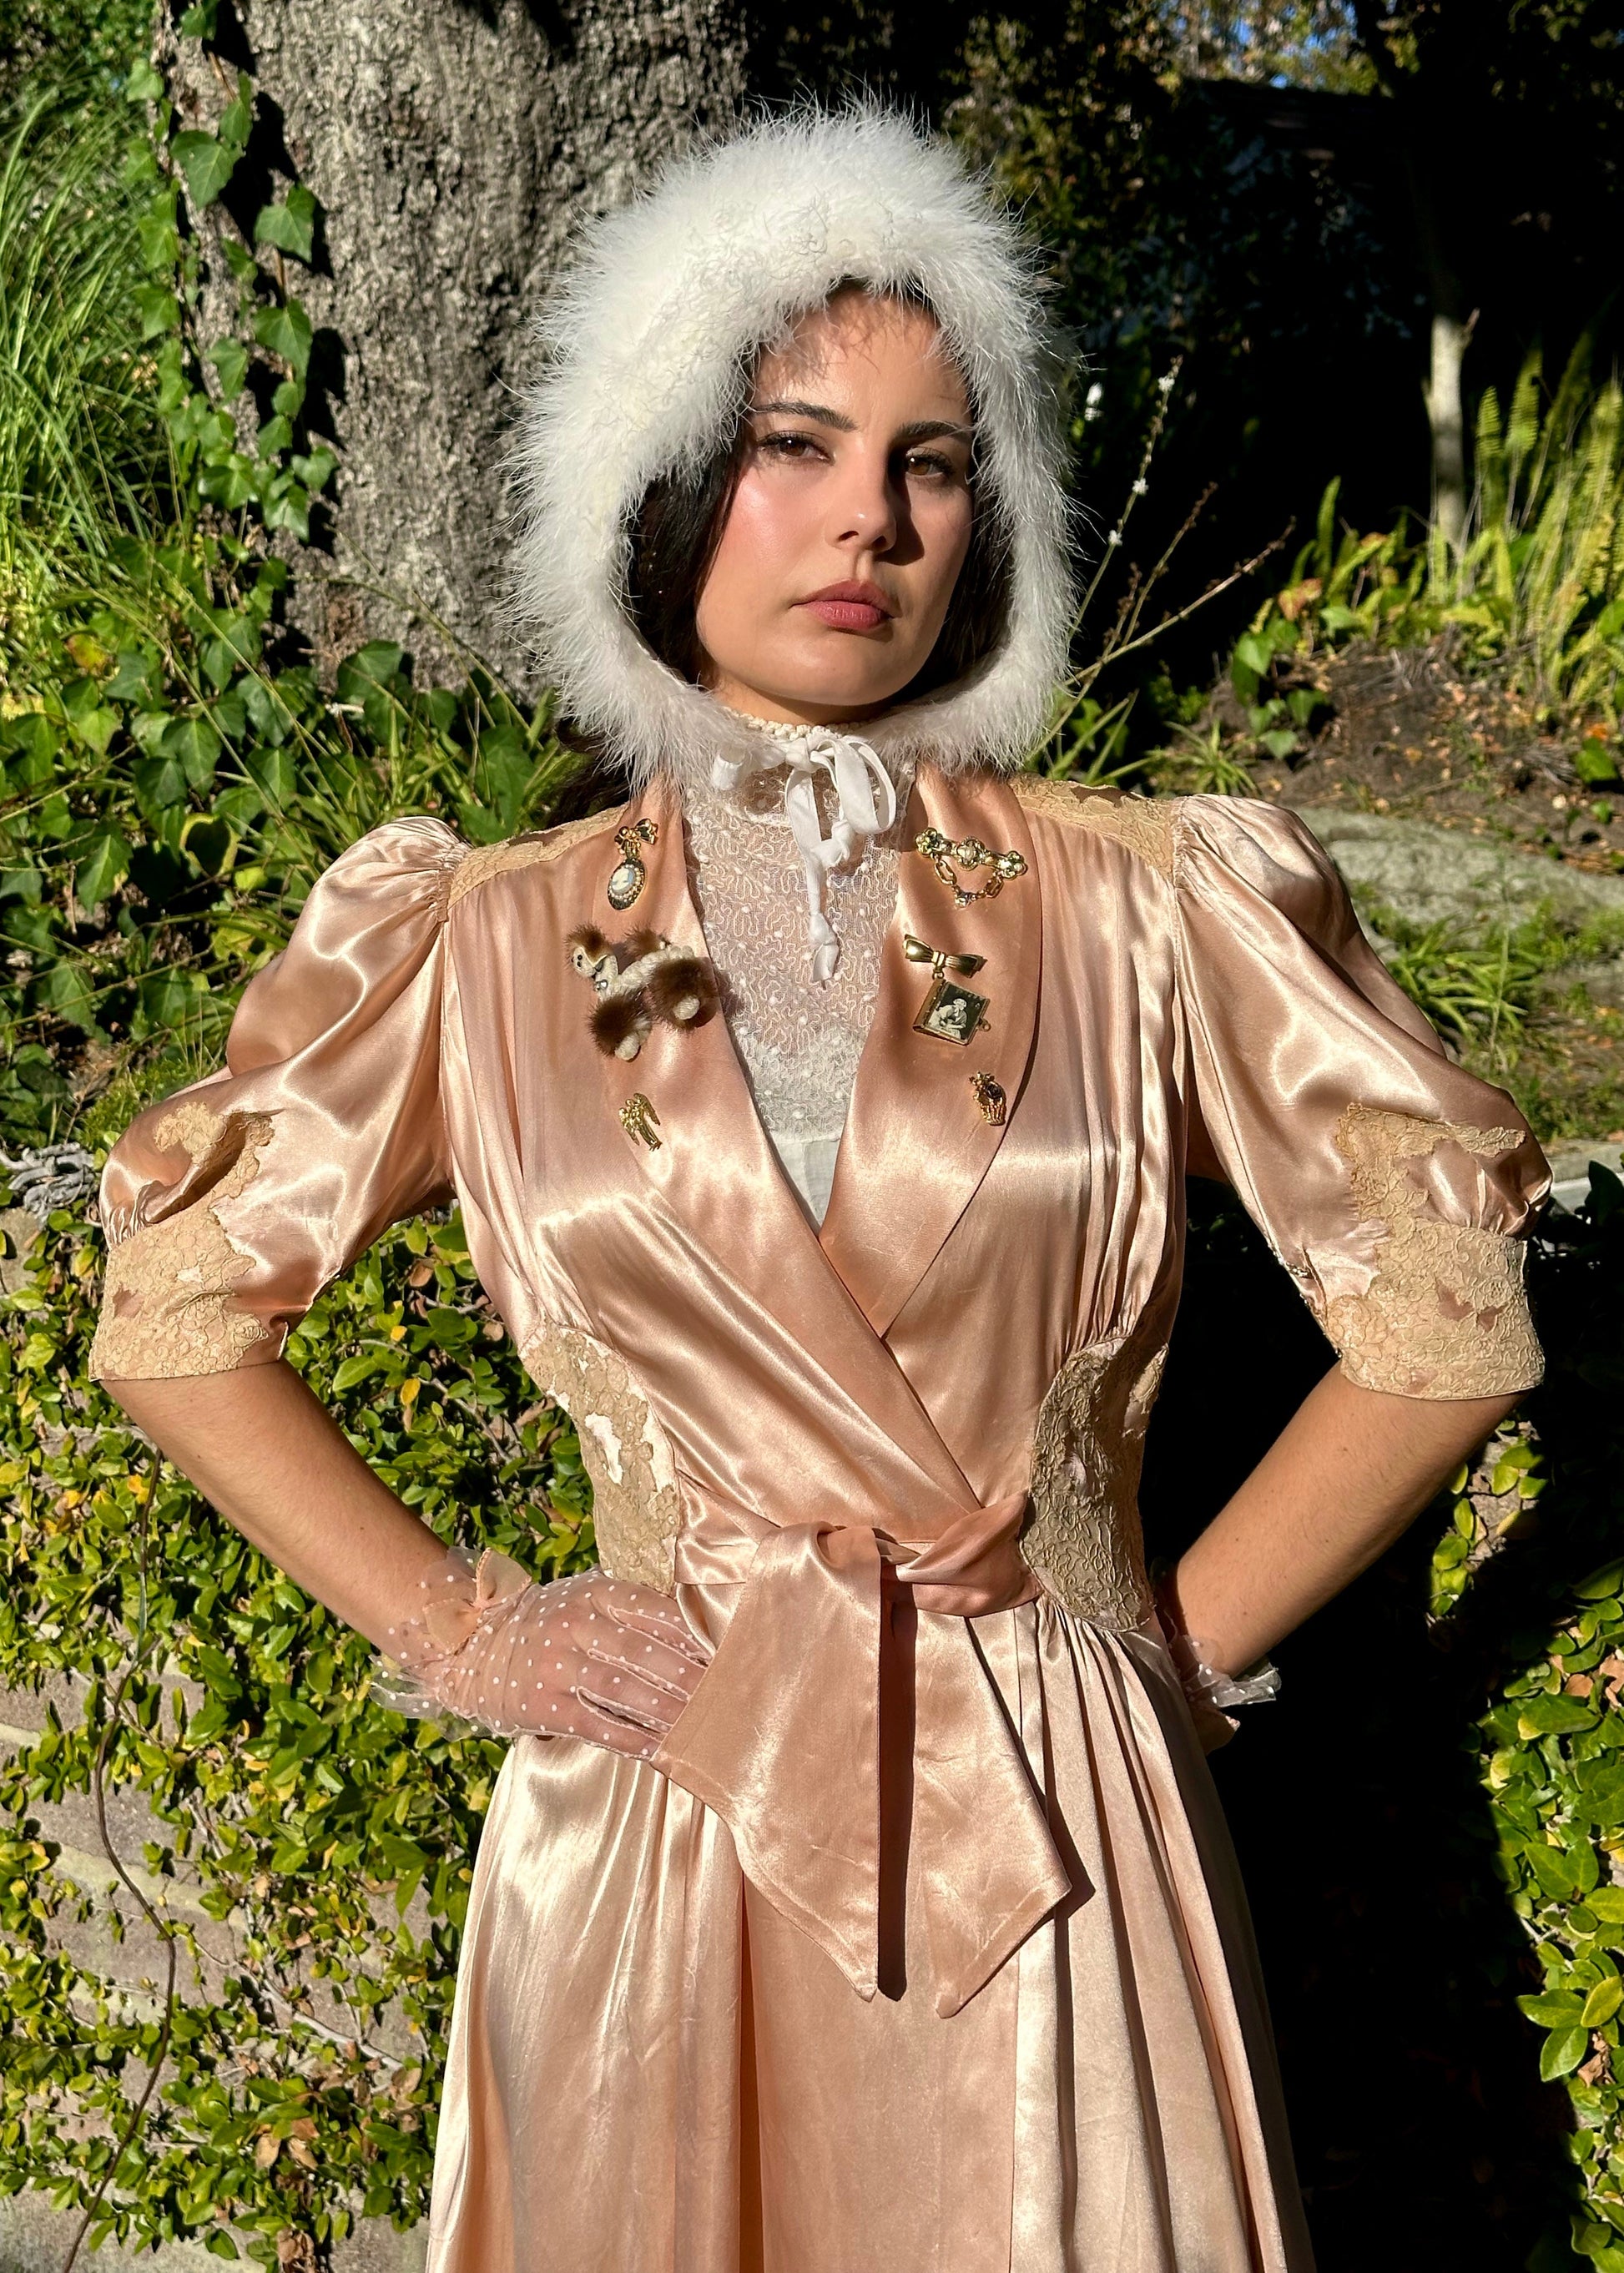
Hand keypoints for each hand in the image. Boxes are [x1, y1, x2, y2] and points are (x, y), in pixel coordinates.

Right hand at [379, 1549, 709, 1761]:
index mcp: (593, 1593)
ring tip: (700, 1724)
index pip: (652, 1610)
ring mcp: (558, 1666)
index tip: (726, 1651)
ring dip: (665, 1709)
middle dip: (687, 1675)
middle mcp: (576, 1625)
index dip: (691, 1633)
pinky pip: (596, 1724)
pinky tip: (659, 1749)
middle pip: (643, 1651)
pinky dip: (631, 1738)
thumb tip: (693, 1622)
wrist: (472, 1645)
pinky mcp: (544, 1705)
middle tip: (724, 1693)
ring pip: (622, 1689)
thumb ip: (629, 1606)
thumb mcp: (583, 1597)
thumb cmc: (545, 1620)